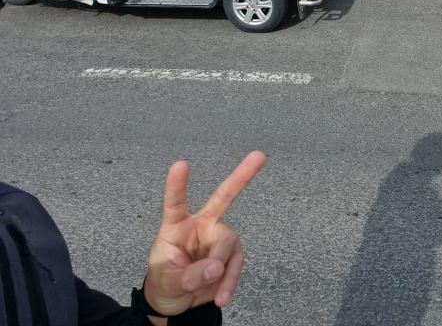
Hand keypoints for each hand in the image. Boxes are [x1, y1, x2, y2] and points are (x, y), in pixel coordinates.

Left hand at [143, 151, 265, 314]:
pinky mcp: (231, 255)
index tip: (180, 165)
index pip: (176, 202)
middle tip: (259, 155)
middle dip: (242, 175)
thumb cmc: (165, 281)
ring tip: (211, 291)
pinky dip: (230, 283)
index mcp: (177, 226)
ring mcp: (219, 239)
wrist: (177, 302)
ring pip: (229, 245)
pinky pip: (235, 266)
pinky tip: (222, 296)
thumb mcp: (168, 280)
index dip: (177, 185)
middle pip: (224, 198)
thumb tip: (216, 268)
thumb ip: (189, 275)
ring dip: (221, 270)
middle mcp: (202, 225)